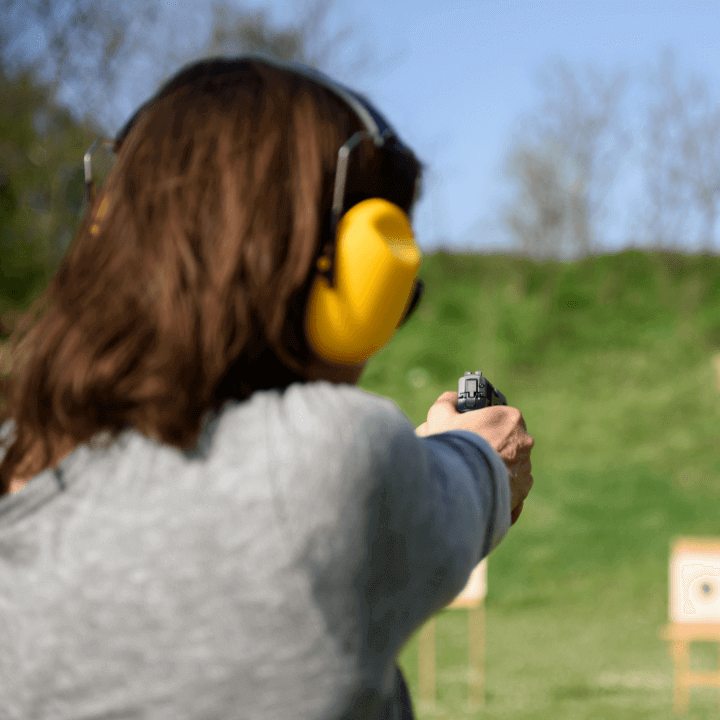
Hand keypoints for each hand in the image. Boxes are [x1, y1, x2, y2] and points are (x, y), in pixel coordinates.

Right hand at [416, 391, 533, 524]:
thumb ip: (447, 402)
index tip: (475, 430)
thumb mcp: (441, 416)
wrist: (459, 484)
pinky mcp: (521, 491)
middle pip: (508, 441)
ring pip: (511, 465)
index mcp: (510, 419)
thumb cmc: (453, 446)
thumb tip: (452, 398)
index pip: (503, 417)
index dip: (488, 424)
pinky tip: (484, 489)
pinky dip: (501, 488)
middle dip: (494, 446)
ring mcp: (524, 468)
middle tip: (472, 453)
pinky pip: (512, 487)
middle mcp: (523, 442)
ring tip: (474, 474)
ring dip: (498, 467)